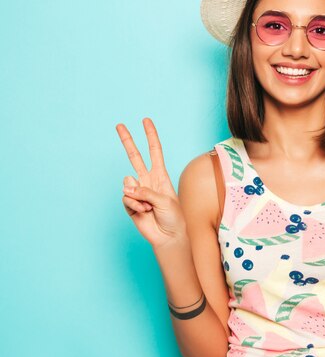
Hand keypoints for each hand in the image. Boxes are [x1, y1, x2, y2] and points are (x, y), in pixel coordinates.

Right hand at [116, 118, 186, 249]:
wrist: (169, 236)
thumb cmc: (174, 217)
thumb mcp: (165, 200)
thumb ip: (146, 191)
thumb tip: (127, 186)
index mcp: (160, 176)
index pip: (154, 151)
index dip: (150, 136)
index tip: (146, 121)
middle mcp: (147, 181)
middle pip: (135, 156)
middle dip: (127, 140)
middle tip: (119, 125)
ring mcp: (137, 192)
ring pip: (128, 183)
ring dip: (138, 196)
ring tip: (149, 207)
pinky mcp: (130, 204)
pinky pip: (126, 198)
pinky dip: (134, 205)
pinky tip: (143, 212)